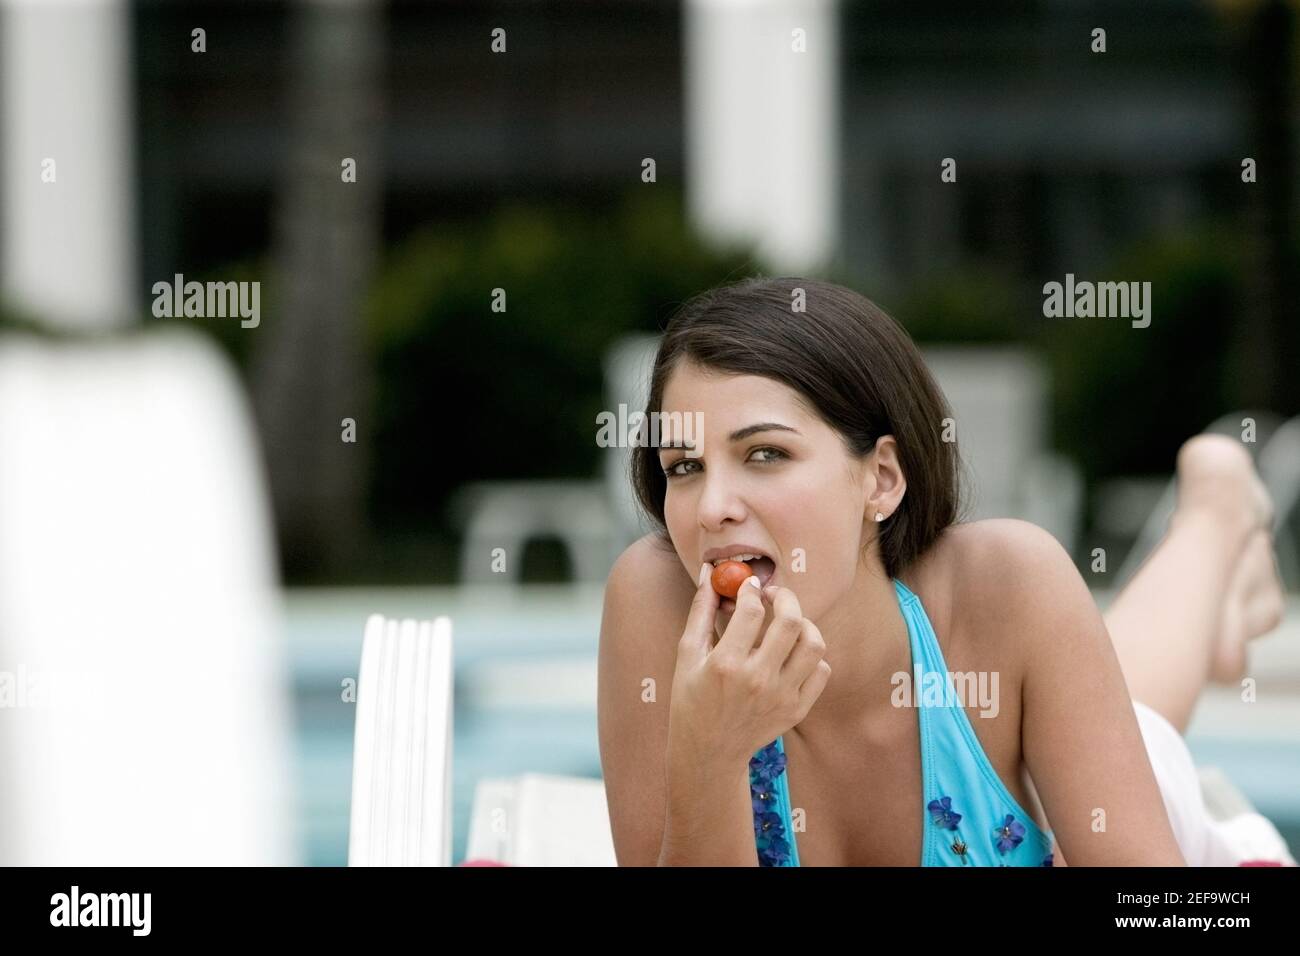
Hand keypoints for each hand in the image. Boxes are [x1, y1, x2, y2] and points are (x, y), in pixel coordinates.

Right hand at [668, 563, 831, 763]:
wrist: (709, 750)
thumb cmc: (692, 699)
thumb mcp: (688, 655)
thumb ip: (701, 610)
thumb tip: (710, 573)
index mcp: (726, 665)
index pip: (751, 610)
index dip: (751, 589)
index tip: (750, 585)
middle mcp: (757, 680)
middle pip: (791, 622)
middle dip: (785, 597)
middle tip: (774, 596)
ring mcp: (781, 697)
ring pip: (814, 645)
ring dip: (804, 625)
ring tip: (788, 623)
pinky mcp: (797, 709)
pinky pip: (821, 671)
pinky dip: (812, 656)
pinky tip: (793, 653)